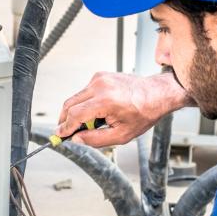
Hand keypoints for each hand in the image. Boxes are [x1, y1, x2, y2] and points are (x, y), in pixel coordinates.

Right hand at [56, 72, 191, 147]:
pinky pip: (84, 92)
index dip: (65, 127)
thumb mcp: (122, 135)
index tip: (59, 136)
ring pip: (75, 98)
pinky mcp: (100, 75)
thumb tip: (76, 139)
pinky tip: (97, 112)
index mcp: (106, 101)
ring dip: (76, 112)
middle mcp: (100, 86)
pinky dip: (85, 103)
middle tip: (66, 132)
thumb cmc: (144, 113)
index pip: (75, 115)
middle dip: (65, 120)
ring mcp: (99, 78)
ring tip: (89, 124)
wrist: (157, 93)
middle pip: (70, 104)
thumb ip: (95, 139)